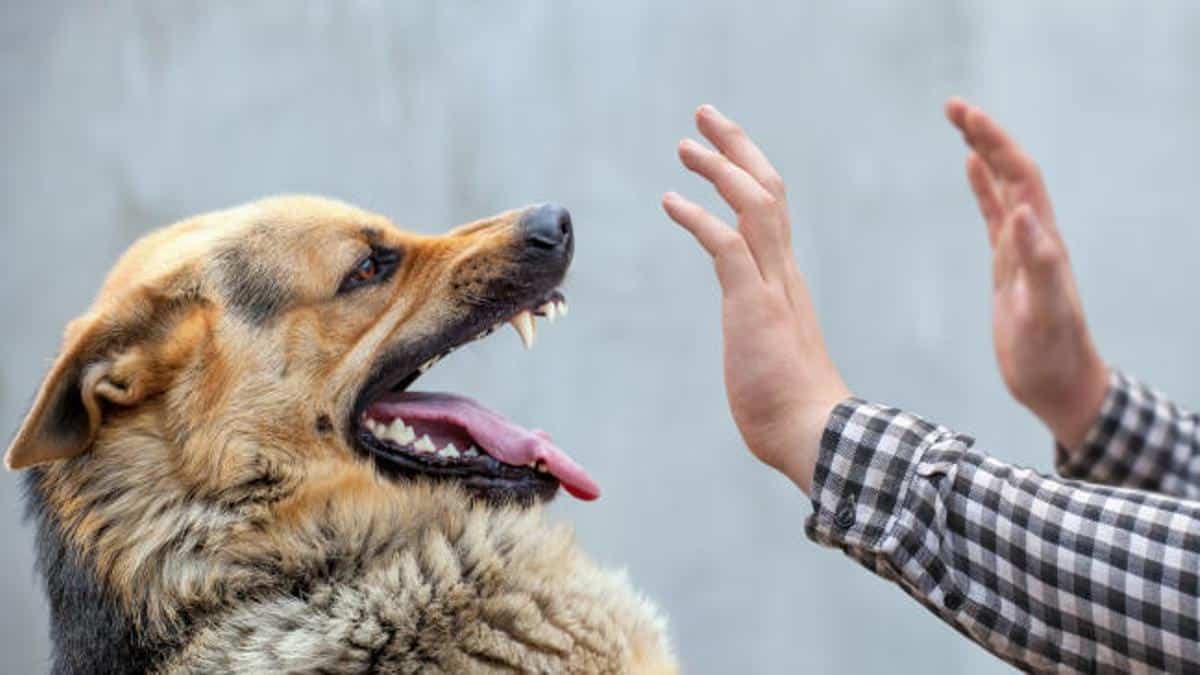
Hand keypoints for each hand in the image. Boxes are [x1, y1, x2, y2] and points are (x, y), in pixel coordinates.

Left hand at [662, 105, 849, 493]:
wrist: (815, 435)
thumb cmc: (792, 408)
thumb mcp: (770, 355)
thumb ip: (762, 335)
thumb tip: (754, 346)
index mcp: (786, 281)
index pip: (772, 211)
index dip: (748, 172)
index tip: (724, 150)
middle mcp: (784, 273)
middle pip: (768, 189)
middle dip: (737, 147)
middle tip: (705, 116)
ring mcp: (772, 286)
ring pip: (754, 204)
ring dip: (719, 168)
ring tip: (685, 144)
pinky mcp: (753, 305)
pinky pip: (726, 245)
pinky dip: (698, 217)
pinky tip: (671, 200)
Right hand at [945, 98, 1108, 448]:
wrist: (1058, 384)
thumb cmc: (1053, 354)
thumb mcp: (1045, 311)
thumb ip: (1038, 262)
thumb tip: (1022, 212)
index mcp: (1042, 240)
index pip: (1019, 176)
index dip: (995, 142)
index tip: (965, 116)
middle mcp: (1034, 236)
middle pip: (1011, 171)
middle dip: (985, 135)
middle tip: (952, 106)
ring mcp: (1021, 249)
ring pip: (1003, 187)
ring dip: (983, 152)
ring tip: (960, 123)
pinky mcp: (1008, 265)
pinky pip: (993, 215)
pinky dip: (982, 187)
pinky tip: (970, 170)